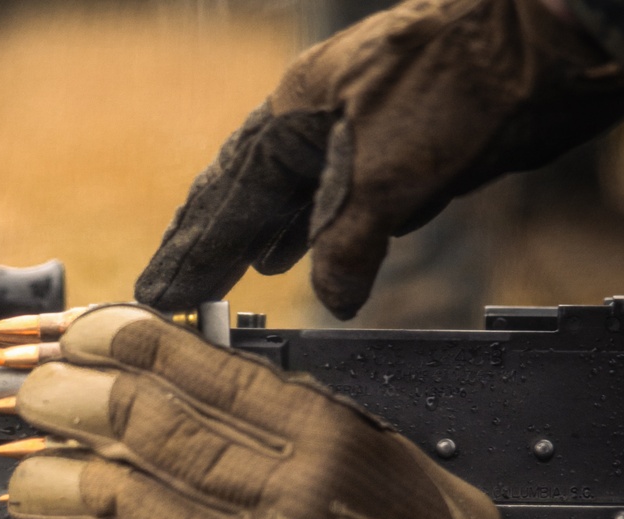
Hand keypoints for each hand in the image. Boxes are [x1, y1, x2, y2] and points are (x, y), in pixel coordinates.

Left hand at [8, 306, 589, 518]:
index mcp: (323, 439)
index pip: (197, 375)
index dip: (118, 347)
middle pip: (146, 434)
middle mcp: (287, 501)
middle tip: (33, 396)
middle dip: (70, 405)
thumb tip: (159, 374)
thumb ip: (271, 412)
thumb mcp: (358, 443)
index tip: (72, 337)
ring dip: (58, 484)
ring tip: (28, 471)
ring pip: (124, 509)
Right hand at [135, 0, 623, 319]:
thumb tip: (329, 297)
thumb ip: (348, 241)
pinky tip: (289, 250)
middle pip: (241, 191)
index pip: (226, 197)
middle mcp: (314, 121)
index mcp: (294, 113)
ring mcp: (351, 131)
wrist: (541, 39)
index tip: (160, 293)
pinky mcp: (391, 148)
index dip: (193, 252)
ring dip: (249, 237)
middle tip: (168, 290)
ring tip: (220, 274)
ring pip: (282, 194)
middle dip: (205, 244)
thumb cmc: (461, 80)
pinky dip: (299, 228)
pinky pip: (325, 198)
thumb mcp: (391, 173)